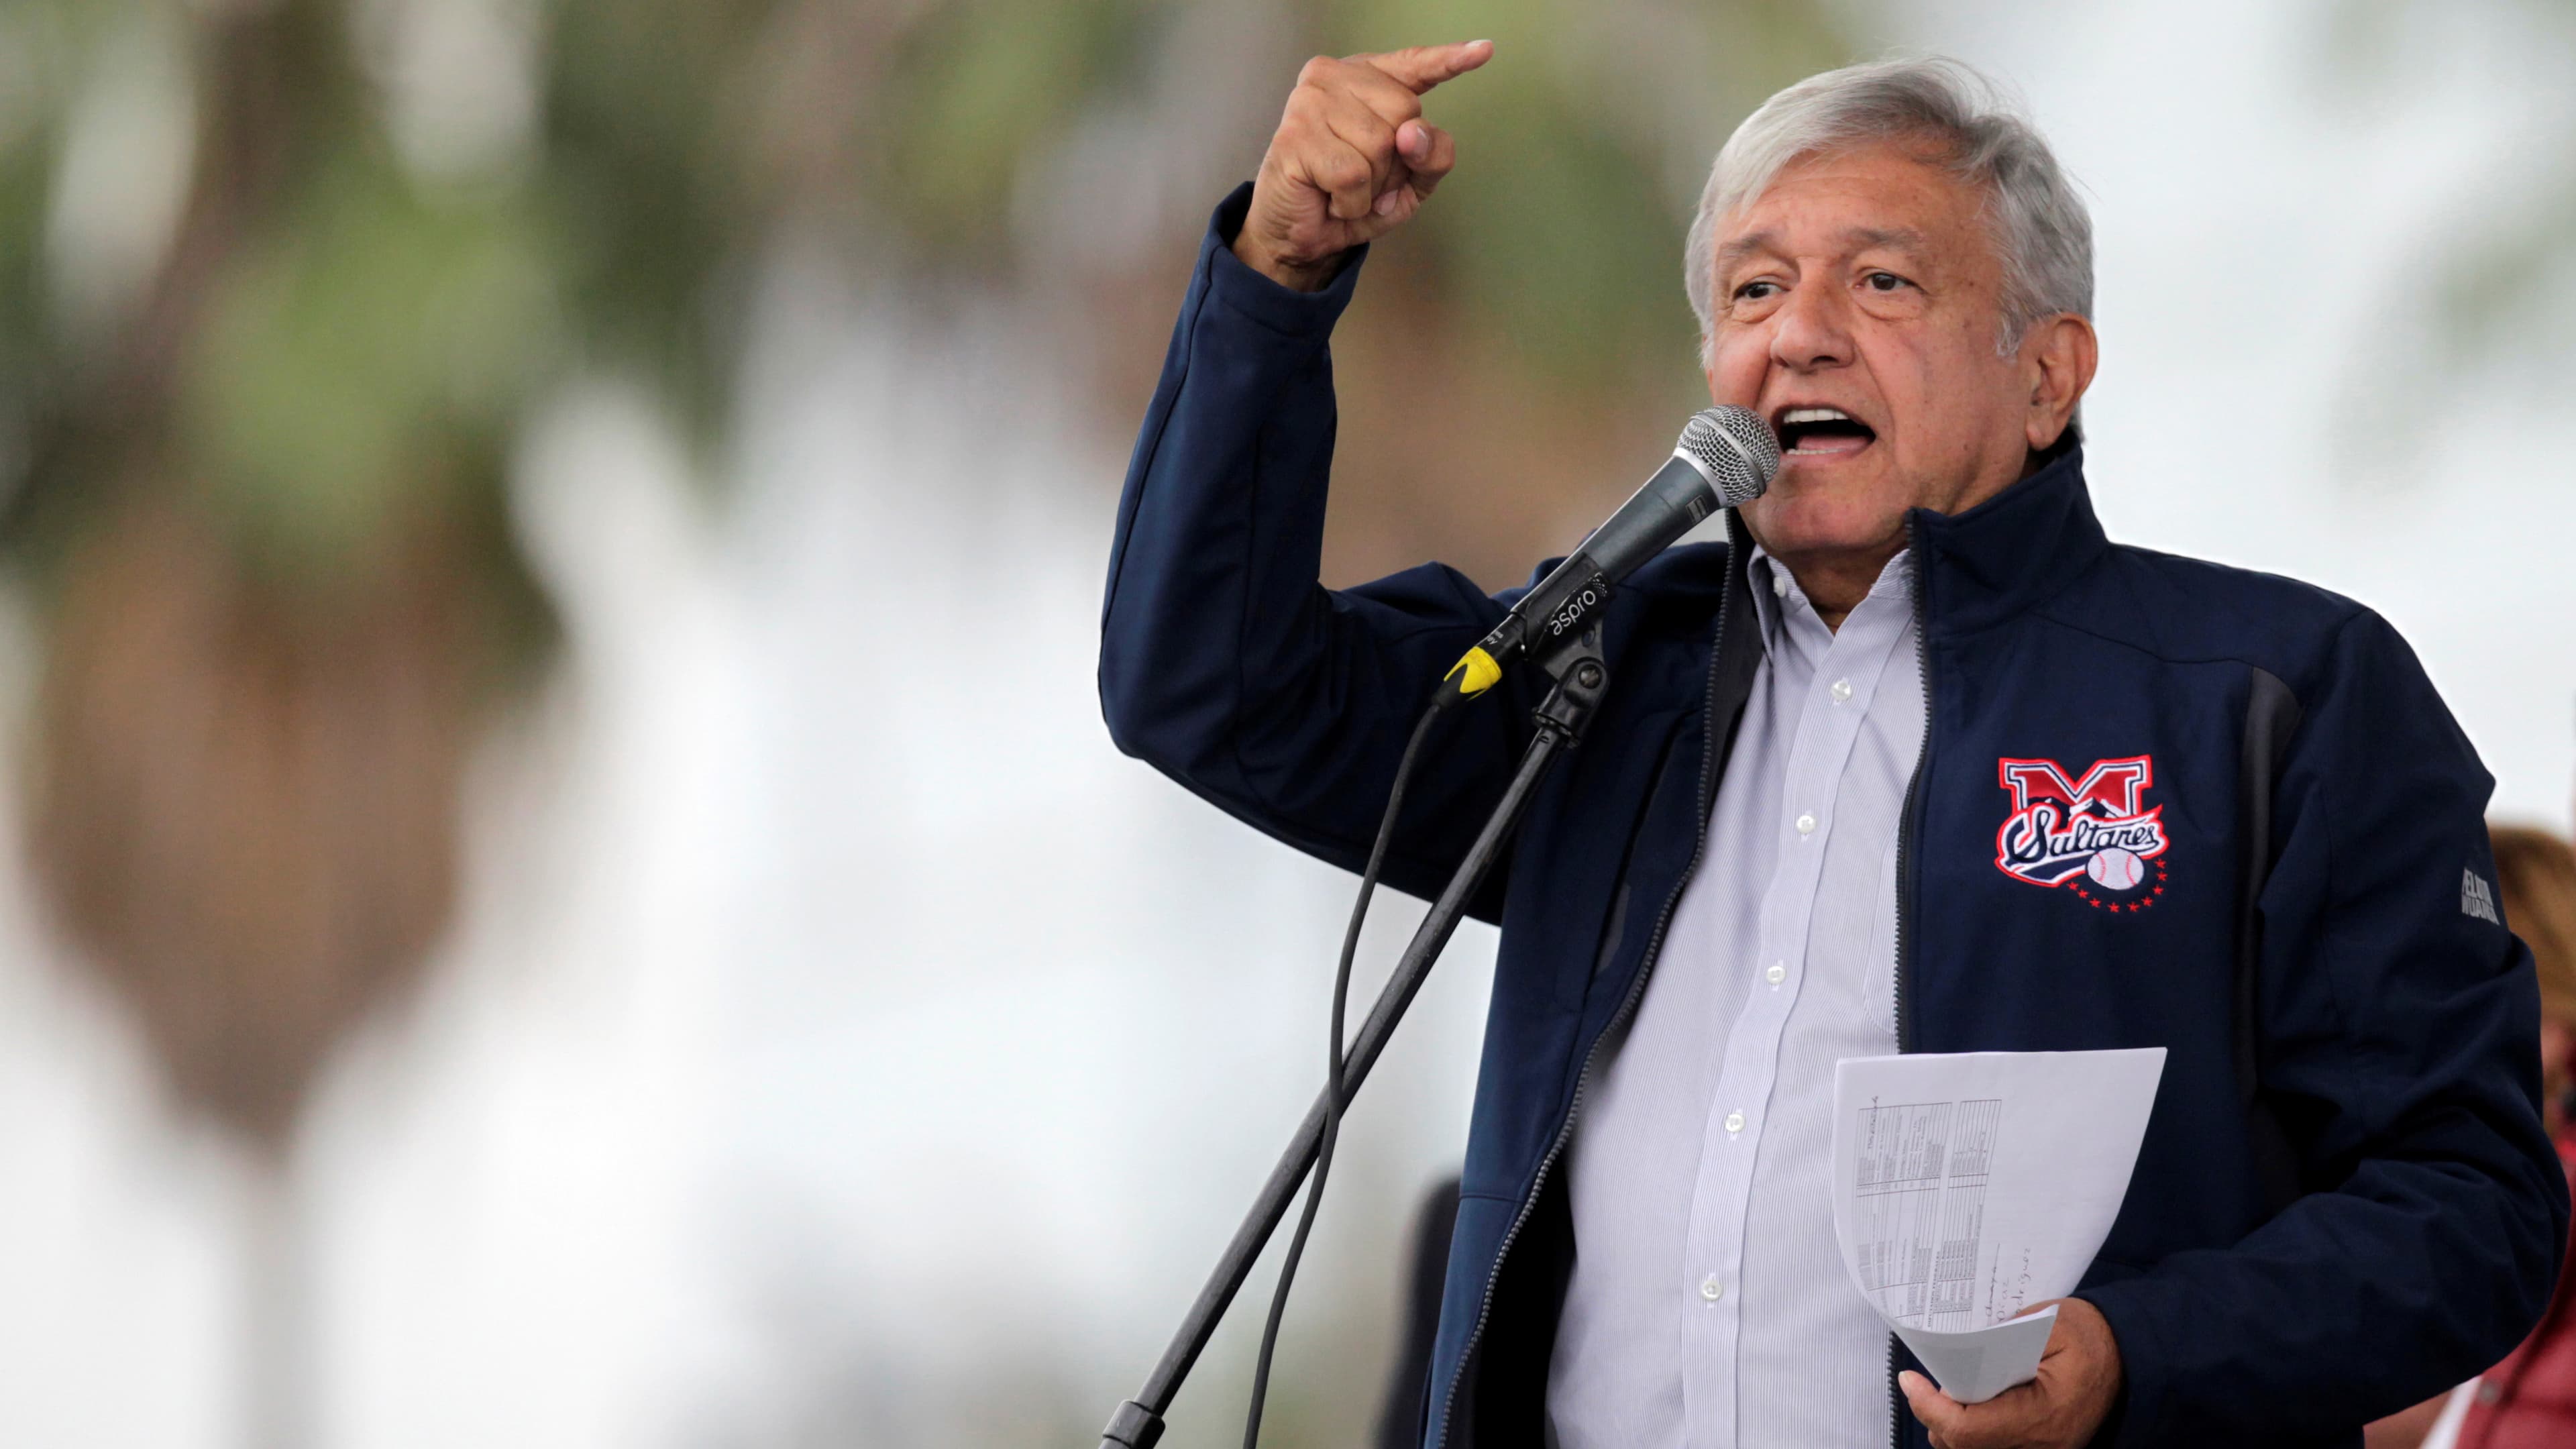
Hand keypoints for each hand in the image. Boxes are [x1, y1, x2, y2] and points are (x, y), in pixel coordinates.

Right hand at [1232, 39, 1490, 290]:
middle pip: (1405, 113)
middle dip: (1395, 163)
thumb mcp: (1411, 182)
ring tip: (1344, 189)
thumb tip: (1413, 133)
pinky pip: (1353, 174)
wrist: (1300, 234)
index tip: (1483, 51)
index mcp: (1368, 80)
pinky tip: (1331, 199)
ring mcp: (1312, 100)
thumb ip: (1433, 155)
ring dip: (1371, 187)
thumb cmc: (1352, 198)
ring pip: (1380, 145)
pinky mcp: (1296, 134)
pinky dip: (1351, 202)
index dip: (1449, 60)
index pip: (1415, 65)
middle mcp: (1336, 77)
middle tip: (1363, 178)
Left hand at [1899, 1298, 2123, 1448]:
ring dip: (1953, 1427)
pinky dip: (1974, 1433)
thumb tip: (1951, 1370)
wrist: (2130, 1356)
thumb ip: (1996, 1346)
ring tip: (1951, 1392)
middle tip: (1931, 1382)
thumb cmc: (2089, 1336)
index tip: (1911, 1380)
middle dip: (1938, 1415)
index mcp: (2045, 1416)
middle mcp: (2043, 1446)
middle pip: (1964, 1447)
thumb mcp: (2046, 1324)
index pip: (1969, 1430)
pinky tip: (1972, 1405)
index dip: (1930, 1407)